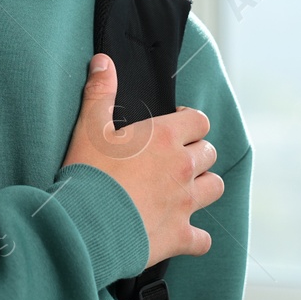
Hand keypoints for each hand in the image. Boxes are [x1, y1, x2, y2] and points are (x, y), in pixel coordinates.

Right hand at [60, 52, 222, 267]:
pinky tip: (182, 233)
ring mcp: (186, 203)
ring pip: (215, 188)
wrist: (86, 225)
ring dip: (203, 186)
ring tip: (183, 189)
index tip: (172, 126)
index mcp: (165, 137)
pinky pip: (203, 238)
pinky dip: (196, 237)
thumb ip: (99, 92)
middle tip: (173, 158)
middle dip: (196, 152)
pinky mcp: (181, 235)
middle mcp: (183, 167)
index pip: (199, 120)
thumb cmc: (88, 174)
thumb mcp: (89, 127)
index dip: (188, 121)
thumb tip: (103, 61)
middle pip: (209, 152)